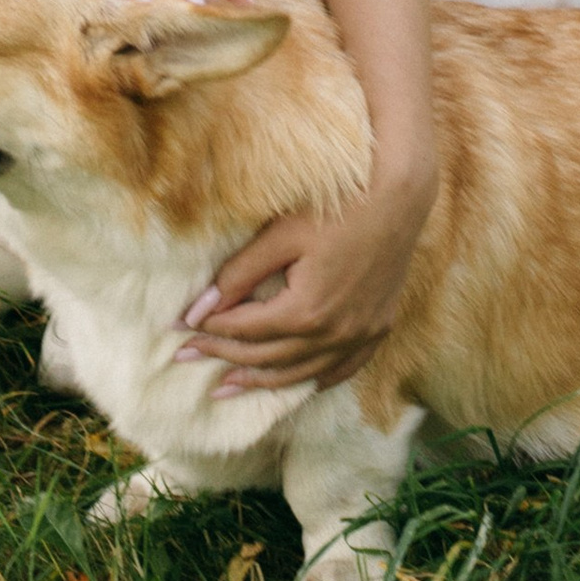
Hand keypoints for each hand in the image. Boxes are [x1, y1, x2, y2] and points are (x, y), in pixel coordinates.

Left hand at [178, 172, 430, 395]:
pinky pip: (340, 370)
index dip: (209, 331)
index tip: (179, 329)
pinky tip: (291, 381)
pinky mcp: (377, 329)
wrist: (400, 193)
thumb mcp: (281, 234)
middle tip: (186, 358)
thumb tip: (196, 310)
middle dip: (223, 358)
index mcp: (307, 312)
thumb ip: (238, 275)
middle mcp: (335, 335)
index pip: (245, 331)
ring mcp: (360, 336)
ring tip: (224, 387)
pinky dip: (311, 379)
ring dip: (260, 382)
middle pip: (267, 358)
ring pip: (301, 374)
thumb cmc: (338, 205)